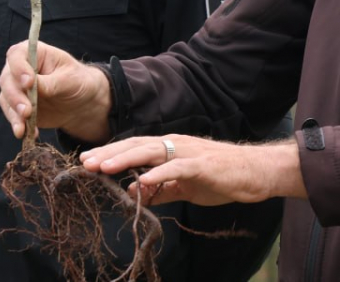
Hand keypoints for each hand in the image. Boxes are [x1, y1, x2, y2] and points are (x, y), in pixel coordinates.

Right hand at [0, 40, 111, 142]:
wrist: (81, 102)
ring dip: (13, 114)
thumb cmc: (77, 82)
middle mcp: (20, 68)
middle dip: (15, 97)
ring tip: (22, 127)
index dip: (19, 68)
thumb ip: (50, 82)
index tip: (28, 82)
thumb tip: (31, 86)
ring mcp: (17, 88)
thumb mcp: (69, 79)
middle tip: (26, 111)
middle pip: (7, 79)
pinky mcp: (17, 106)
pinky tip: (25, 133)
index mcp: (34, 53)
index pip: (17, 55)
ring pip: (6, 99)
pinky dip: (17, 124)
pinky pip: (11, 115)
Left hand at [80, 135, 307, 206]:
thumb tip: (133, 194)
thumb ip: (159, 190)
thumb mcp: (184, 187)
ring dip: (126, 159)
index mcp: (170, 149)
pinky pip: (176, 168)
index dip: (111, 153)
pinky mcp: (201, 165)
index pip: (135, 148)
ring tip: (104, 167)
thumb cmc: (220, 177)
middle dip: (110, 154)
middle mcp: (175, 145)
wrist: (253, 172)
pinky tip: (141, 180)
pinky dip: (158, 173)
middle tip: (85, 162)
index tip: (88, 161)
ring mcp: (188, 153)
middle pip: (137, 146)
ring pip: (151, 152)